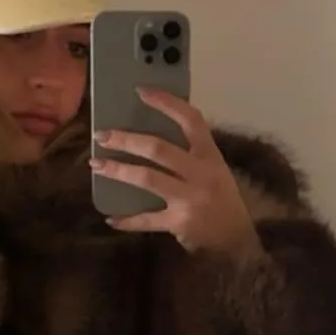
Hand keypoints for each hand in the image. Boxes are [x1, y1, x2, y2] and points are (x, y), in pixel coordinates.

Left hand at [91, 92, 262, 255]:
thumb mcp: (215, 172)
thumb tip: (147, 139)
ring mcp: (191, 198)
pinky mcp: (180, 222)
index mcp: (211, 156)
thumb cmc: (222, 201)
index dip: (166, 103)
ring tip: (97, 165)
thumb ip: (190, 156)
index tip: (141, 91)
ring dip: (118, 170)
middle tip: (102, 136)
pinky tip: (111, 218)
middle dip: (126, 140)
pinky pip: (147, 219)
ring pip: (147, 178)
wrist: (239, 243)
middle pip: (159, 148)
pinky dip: (127, 220)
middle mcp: (202, 173)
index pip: (191, 120)